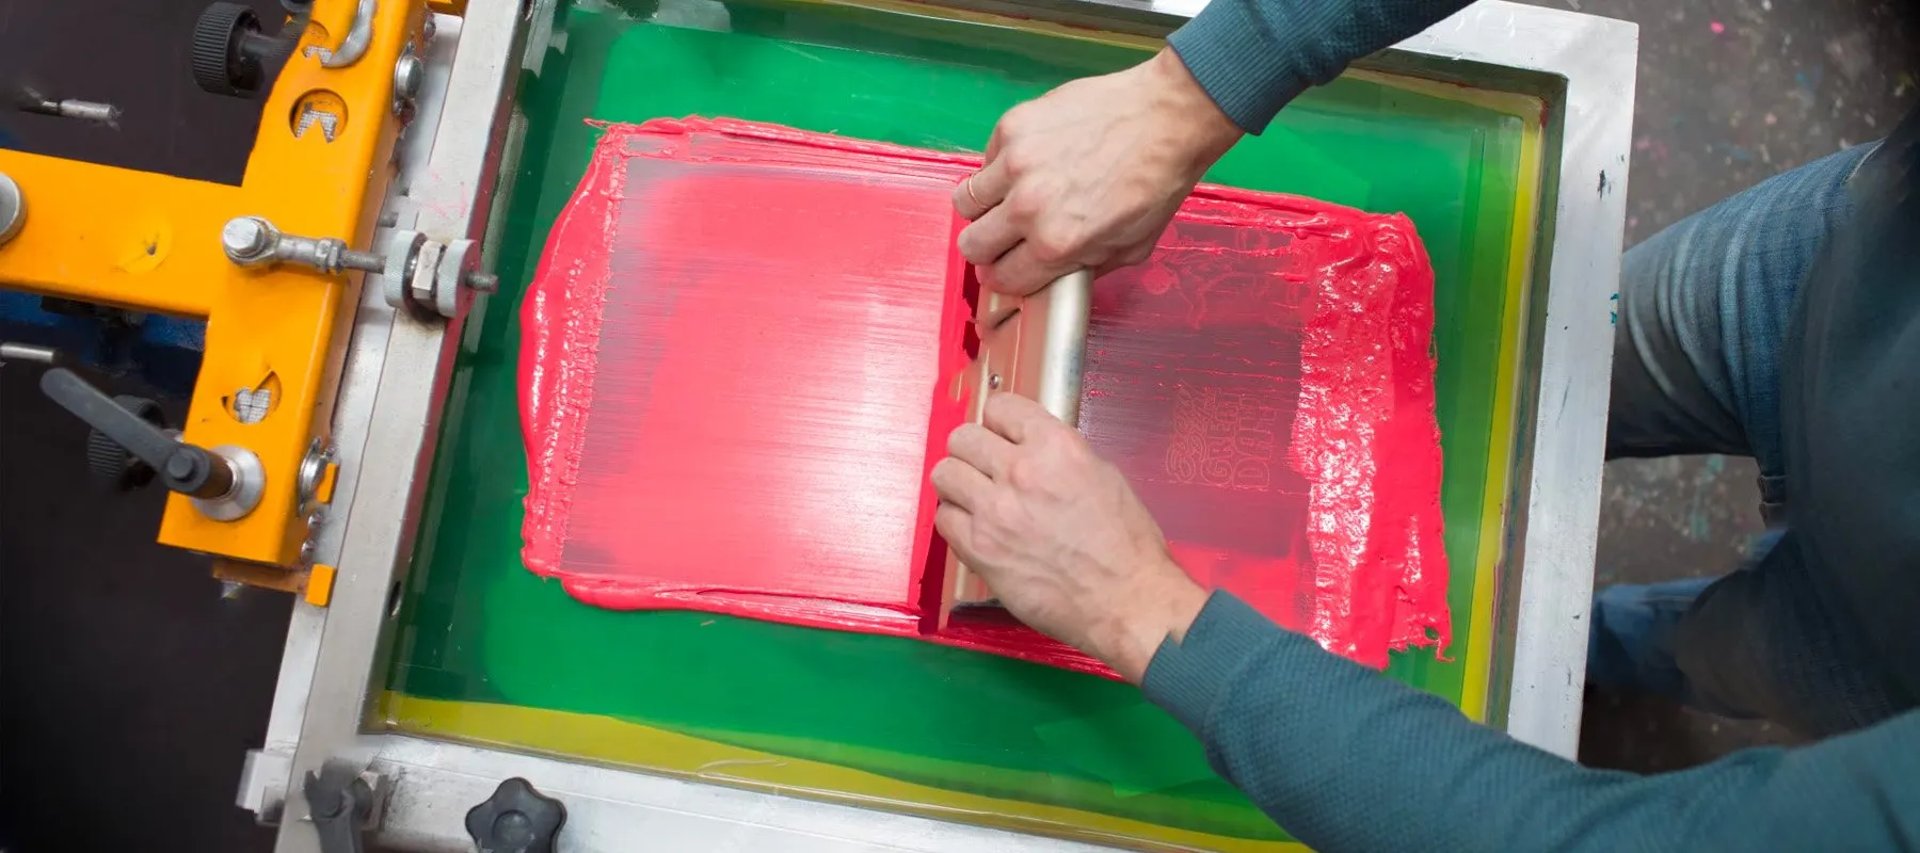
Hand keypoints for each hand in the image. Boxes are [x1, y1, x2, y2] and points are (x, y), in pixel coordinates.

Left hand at [930, 393, 1207, 682]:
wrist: (1126, 600)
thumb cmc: (1126, 545)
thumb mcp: (1103, 475)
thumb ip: (1059, 456)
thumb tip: (1029, 449)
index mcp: (1057, 446)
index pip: (1001, 407)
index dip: (999, 422)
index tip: (1000, 434)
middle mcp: (1021, 471)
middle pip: (963, 438)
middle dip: (973, 451)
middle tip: (985, 469)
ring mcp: (995, 511)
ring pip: (945, 474)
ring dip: (959, 484)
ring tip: (976, 499)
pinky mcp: (979, 549)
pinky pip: (944, 518)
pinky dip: (956, 521)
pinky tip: (977, 529)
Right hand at [952, 48, 1242, 295]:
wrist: (1166, 118)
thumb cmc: (1156, 180)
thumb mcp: (1132, 248)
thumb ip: (1085, 269)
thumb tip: (1053, 278)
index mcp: (1057, 245)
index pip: (1000, 279)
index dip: (1004, 277)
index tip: (1008, 267)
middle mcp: (1029, 207)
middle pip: (971, 245)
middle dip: (986, 249)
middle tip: (1004, 238)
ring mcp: (1016, 164)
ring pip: (965, 202)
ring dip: (984, 208)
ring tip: (1008, 199)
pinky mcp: (1013, 126)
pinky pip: (984, 160)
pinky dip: (998, 167)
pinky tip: (1028, 164)